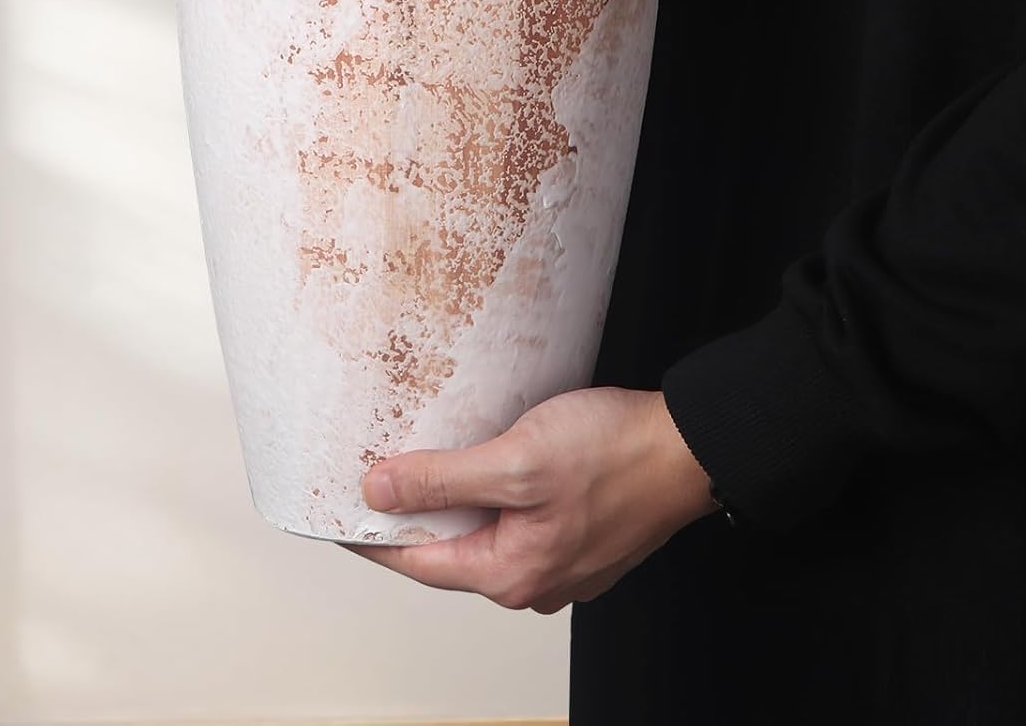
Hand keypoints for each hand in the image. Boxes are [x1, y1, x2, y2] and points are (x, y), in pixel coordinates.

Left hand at [342, 386, 719, 613]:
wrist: (690, 447)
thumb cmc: (617, 454)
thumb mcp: (517, 460)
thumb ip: (445, 480)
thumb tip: (380, 491)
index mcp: (510, 573)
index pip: (415, 561)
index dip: (370, 532)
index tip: (336, 509)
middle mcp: (533, 579)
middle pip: (448, 550)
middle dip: (411, 515)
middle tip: (377, 474)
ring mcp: (559, 561)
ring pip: (483, 534)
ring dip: (453, 501)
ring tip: (425, 460)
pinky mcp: (577, 534)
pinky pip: (515, 521)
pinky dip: (491, 495)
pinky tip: (486, 461)